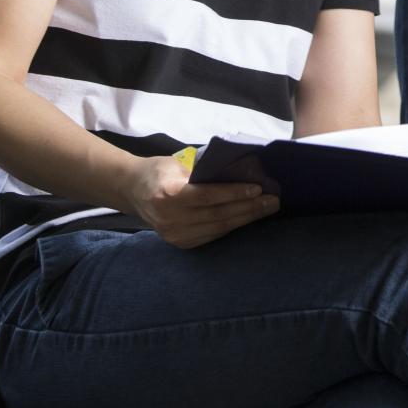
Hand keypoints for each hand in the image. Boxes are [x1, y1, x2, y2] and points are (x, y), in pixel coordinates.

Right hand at [123, 156, 279, 248]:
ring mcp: (174, 235)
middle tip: (273, 200)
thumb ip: (204, 170)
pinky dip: (233, 226)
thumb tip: (242, 170)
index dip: (234, 193)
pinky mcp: (180, 243)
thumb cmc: (160, 171)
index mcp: (167, 195)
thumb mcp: (177, 164)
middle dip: (249, 208)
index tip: (258, 188)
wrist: (134, 191)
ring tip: (267, 208)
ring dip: (246, 218)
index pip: (208, 196)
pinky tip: (249, 217)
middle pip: (217, 215)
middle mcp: (169, 219)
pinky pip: (213, 235)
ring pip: (218, 228)